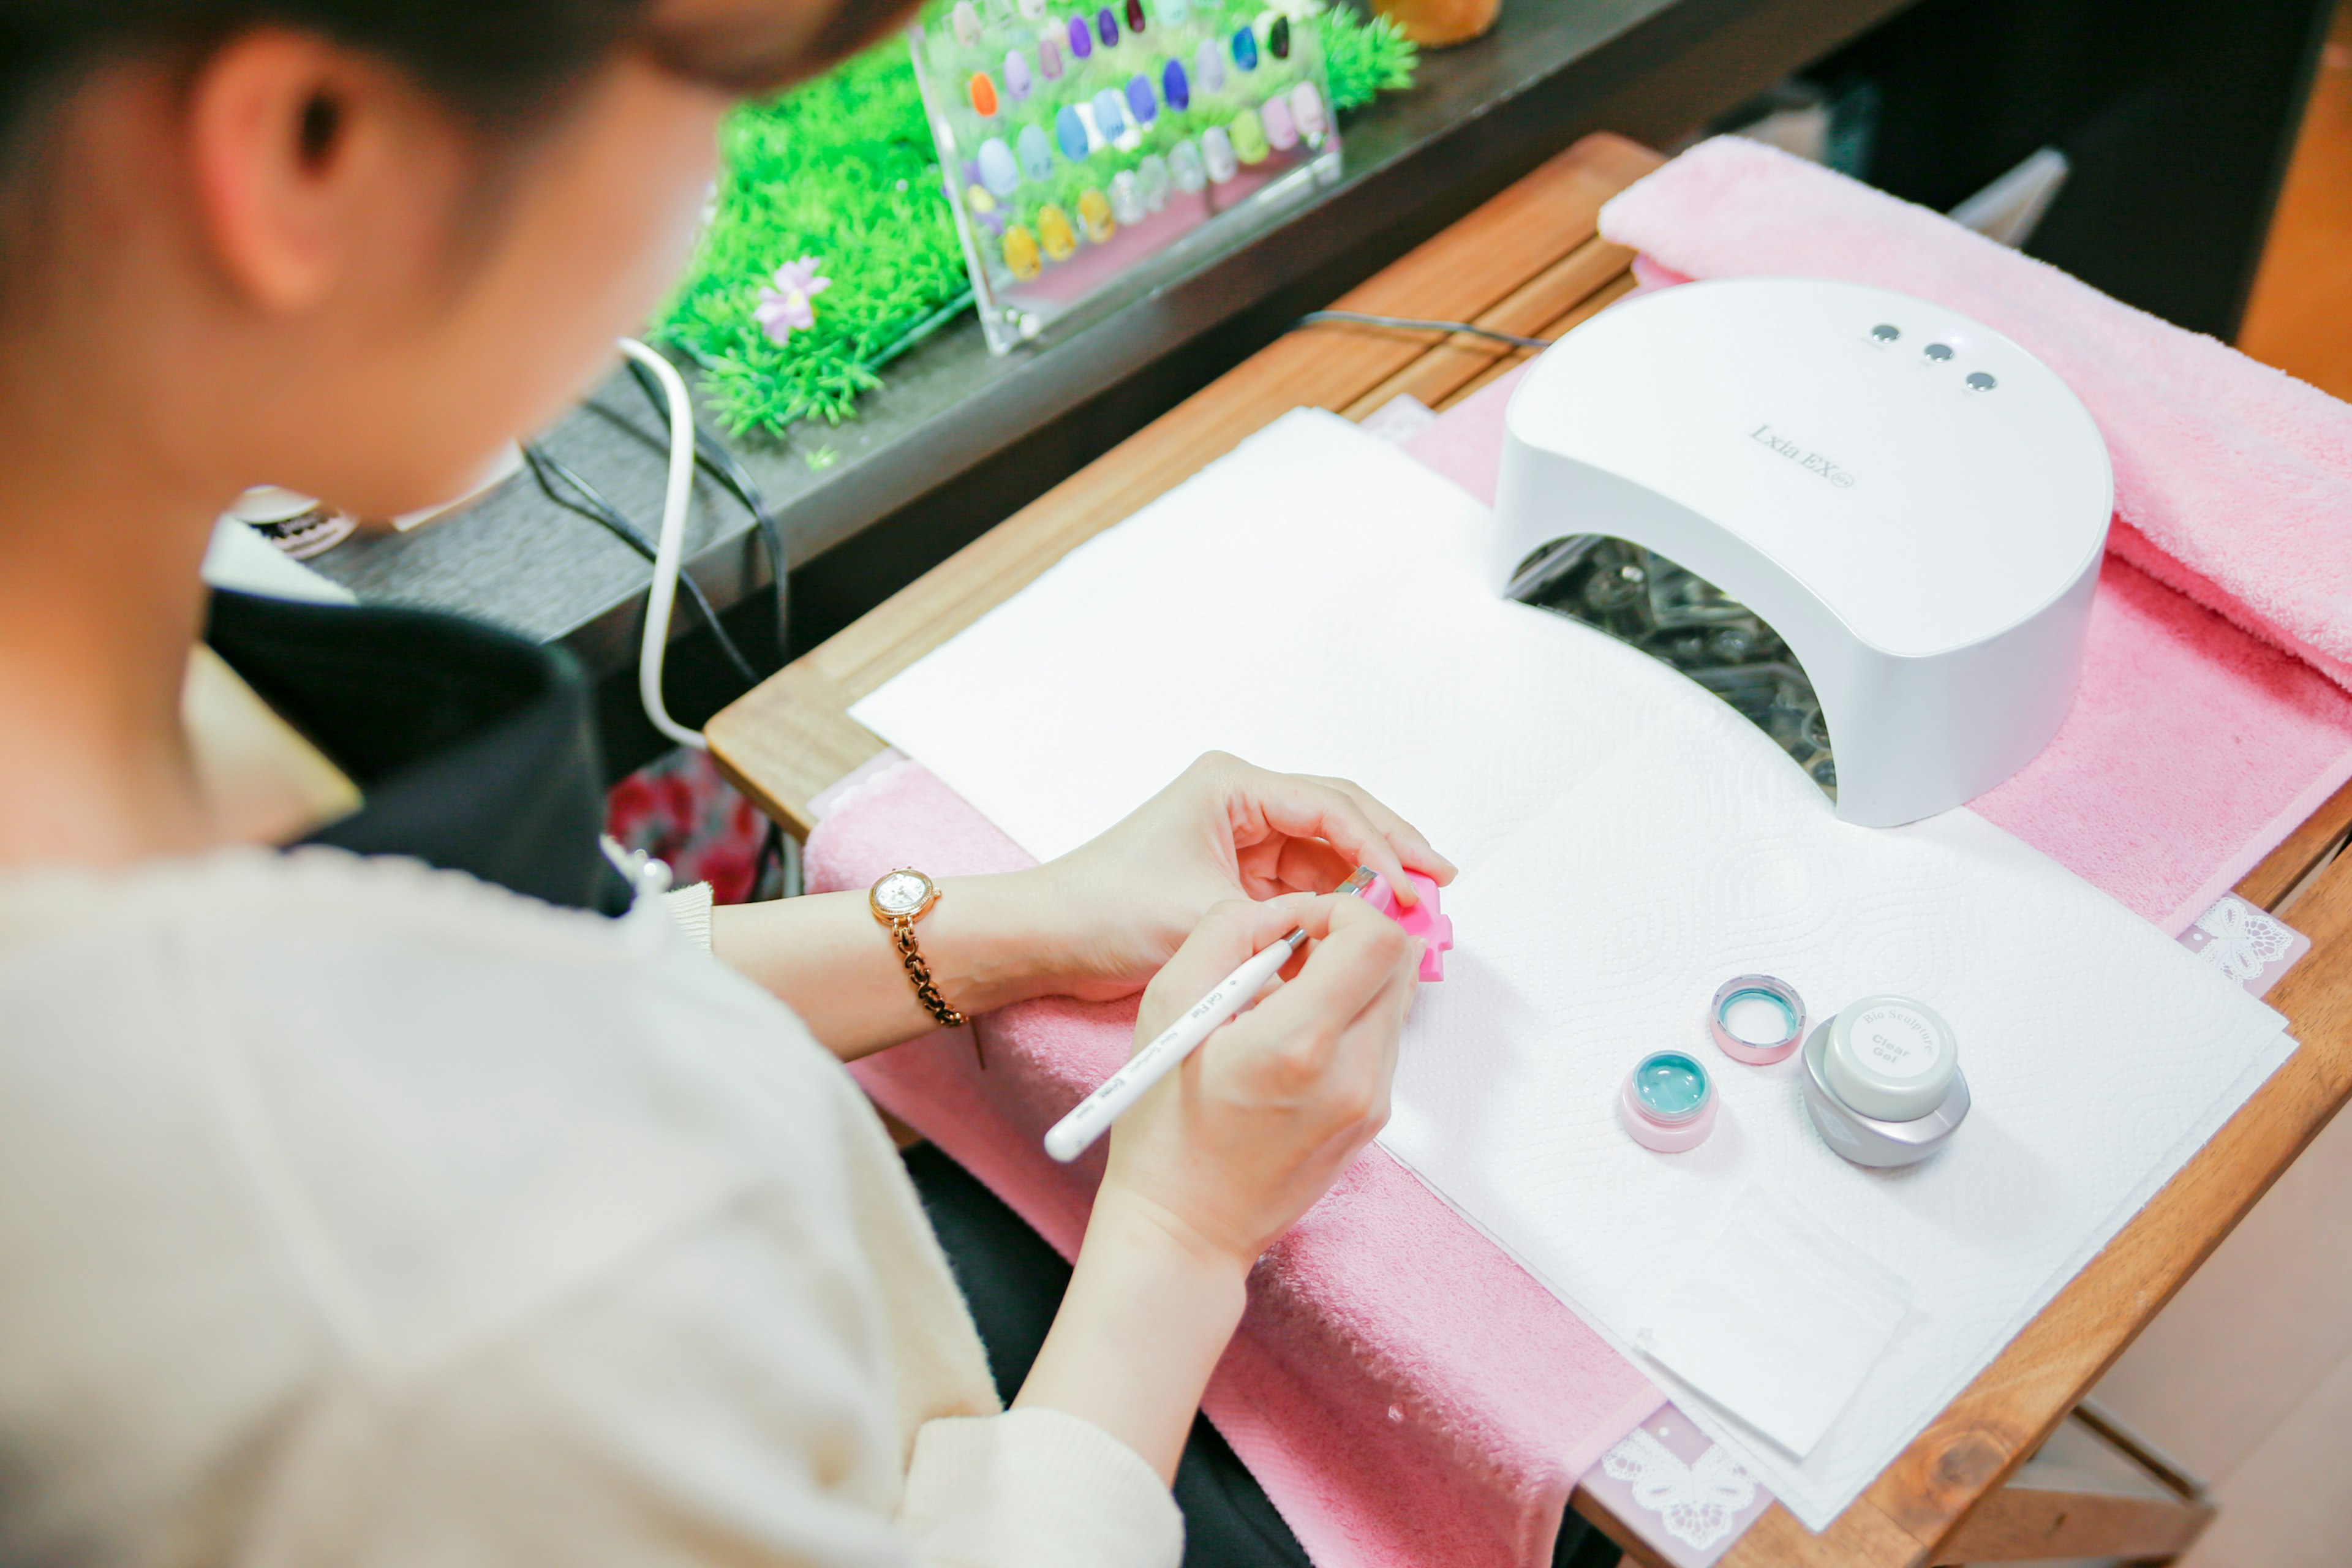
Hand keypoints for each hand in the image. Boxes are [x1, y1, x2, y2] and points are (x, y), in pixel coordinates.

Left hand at [1030, 751, 1452, 1002]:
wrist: (1048, 940)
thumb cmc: (1106, 911)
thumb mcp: (1206, 917)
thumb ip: (1290, 925)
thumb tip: (1361, 937)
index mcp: (1233, 786)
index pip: (1331, 808)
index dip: (1382, 848)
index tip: (1414, 889)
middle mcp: (1244, 802)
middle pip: (1343, 819)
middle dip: (1394, 854)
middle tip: (1441, 888)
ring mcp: (1245, 839)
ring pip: (1332, 855)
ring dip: (1372, 883)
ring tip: (1419, 917)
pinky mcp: (1242, 877)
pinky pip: (1308, 886)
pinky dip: (1341, 907)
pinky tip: (1372, 929)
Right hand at [1097, 891, 1419, 1269]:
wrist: (1185, 1228)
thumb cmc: (1163, 1129)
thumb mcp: (1168, 1008)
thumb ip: (1225, 933)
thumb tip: (1282, 908)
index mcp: (1299, 1044)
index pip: (1378, 940)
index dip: (1344, 910)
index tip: (1298, 924)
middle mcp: (1352, 1075)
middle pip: (1401, 962)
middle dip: (1350, 939)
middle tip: (1293, 953)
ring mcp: (1371, 1102)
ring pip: (1396, 997)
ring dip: (1352, 977)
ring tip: (1285, 999)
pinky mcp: (1373, 1120)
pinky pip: (1383, 1038)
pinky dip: (1350, 1017)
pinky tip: (1294, 1039)